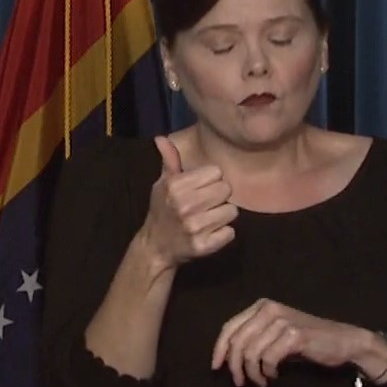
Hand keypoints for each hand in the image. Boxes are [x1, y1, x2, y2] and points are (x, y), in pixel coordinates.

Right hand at [138, 136, 237, 268]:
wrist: (155, 247)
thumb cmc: (162, 211)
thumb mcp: (162, 185)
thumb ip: (169, 162)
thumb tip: (161, 138)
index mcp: (175, 186)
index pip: (216, 172)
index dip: (210, 181)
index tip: (199, 190)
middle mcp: (184, 204)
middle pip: (226, 190)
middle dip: (218, 198)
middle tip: (204, 206)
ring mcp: (194, 226)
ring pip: (232, 211)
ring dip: (222, 217)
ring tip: (206, 220)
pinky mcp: (204, 245)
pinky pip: (230, 232)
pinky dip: (222, 234)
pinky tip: (208, 234)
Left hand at [211, 299, 377, 386]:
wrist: (344, 342)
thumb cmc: (307, 342)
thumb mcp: (275, 336)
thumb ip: (252, 340)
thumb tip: (226, 359)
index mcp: (261, 306)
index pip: (229, 328)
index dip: (219, 349)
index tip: (216, 368)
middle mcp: (269, 309)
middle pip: (237, 342)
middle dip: (234, 366)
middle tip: (239, 383)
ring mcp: (282, 321)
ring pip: (250, 353)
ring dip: (252, 373)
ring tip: (260, 382)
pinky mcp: (294, 335)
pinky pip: (268, 359)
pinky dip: (267, 372)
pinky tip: (273, 376)